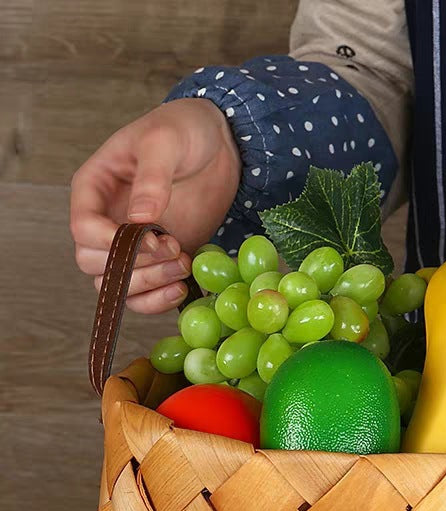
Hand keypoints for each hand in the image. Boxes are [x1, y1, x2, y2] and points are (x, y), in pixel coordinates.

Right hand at [70, 98, 240, 312]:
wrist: (219, 144)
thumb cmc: (184, 130)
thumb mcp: (165, 142)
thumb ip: (152, 178)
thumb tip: (140, 219)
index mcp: (94, 188)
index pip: (83, 228)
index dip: (112, 242)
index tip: (154, 239)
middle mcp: (106, 220)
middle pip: (95, 264)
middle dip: (134, 267)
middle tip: (176, 252)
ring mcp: (132, 244)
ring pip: (117, 284)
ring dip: (149, 286)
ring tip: (184, 266)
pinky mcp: (159, 260)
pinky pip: (145, 294)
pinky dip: (159, 300)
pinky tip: (183, 288)